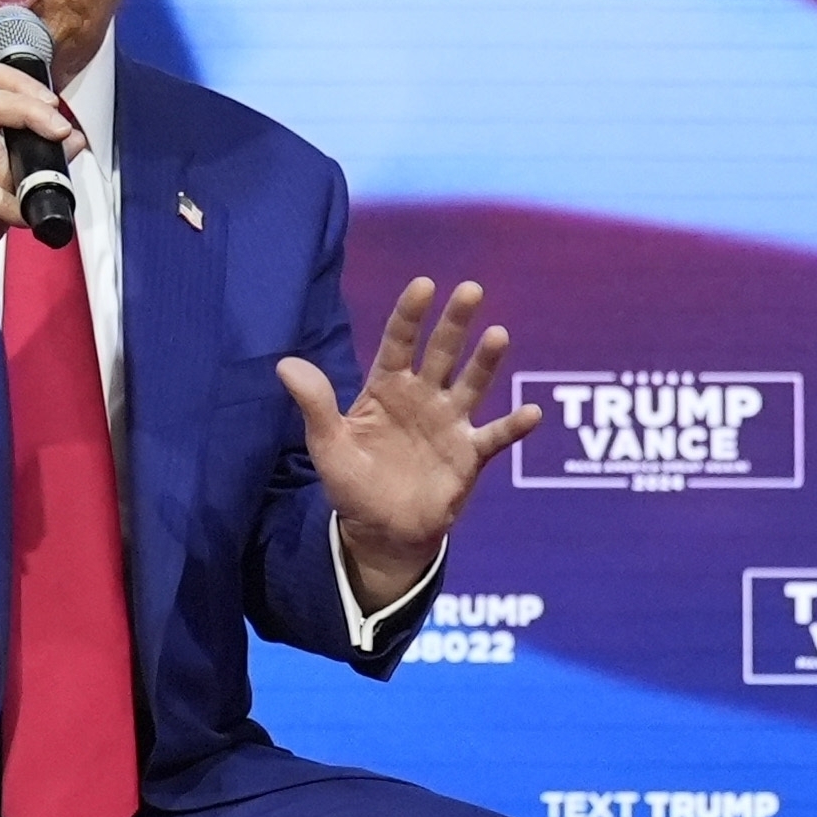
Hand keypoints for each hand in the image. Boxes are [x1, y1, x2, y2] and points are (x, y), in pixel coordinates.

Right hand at [0, 62, 80, 341]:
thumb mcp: (5, 187)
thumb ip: (34, 160)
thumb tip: (73, 140)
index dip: (27, 87)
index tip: (54, 108)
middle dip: (34, 115)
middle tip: (59, 135)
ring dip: (18, 180)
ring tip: (29, 201)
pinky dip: (6, 204)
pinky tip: (17, 217)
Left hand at [285, 278, 540, 609]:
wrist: (381, 531)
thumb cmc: (353, 483)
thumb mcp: (327, 445)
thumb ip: (314, 404)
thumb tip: (284, 363)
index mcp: (388, 388)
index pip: (399, 342)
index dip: (410, 315)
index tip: (423, 285)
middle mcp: (424, 397)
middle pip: (442, 352)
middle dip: (455, 322)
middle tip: (470, 289)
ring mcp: (450, 423)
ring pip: (471, 384)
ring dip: (486, 362)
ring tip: (498, 335)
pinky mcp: (470, 455)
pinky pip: (494, 437)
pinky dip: (513, 426)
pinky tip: (532, 414)